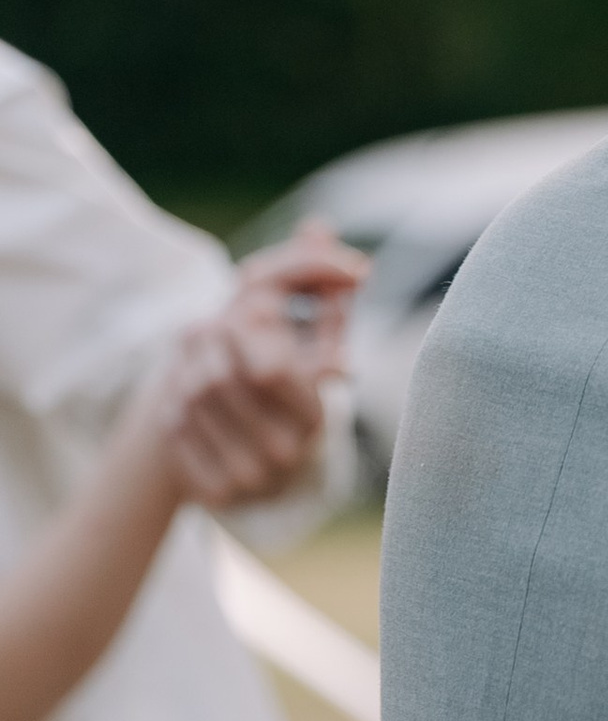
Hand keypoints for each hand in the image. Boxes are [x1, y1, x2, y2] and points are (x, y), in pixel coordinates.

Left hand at [162, 225, 363, 508]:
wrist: (262, 461)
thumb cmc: (291, 382)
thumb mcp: (308, 331)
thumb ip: (313, 278)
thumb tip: (319, 224)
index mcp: (318, 414)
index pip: (268, 365)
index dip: (246, 330)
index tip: (244, 315)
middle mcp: (289, 455)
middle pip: (219, 378)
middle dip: (206, 344)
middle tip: (207, 329)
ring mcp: (254, 480)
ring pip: (190, 401)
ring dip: (183, 371)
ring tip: (195, 362)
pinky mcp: (219, 495)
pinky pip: (176, 434)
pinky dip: (175, 412)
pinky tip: (188, 406)